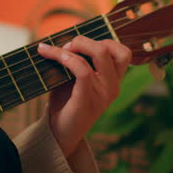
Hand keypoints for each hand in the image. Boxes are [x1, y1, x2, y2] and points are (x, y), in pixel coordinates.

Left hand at [37, 37, 131, 156]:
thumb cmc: (65, 103)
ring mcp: (103, 93)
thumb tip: (62, 38)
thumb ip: (76, 60)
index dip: (102, 41)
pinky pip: (82, 69)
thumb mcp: (73, 78)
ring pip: (100, 53)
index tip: (78, 45)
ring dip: (75, 45)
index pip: (122, 52)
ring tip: (57, 51)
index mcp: (113, 81)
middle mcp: (113, 86)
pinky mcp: (88, 99)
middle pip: (114, 48)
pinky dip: (65, 57)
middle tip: (67, 48)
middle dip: (87, 40)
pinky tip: (50, 55)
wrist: (58, 134)